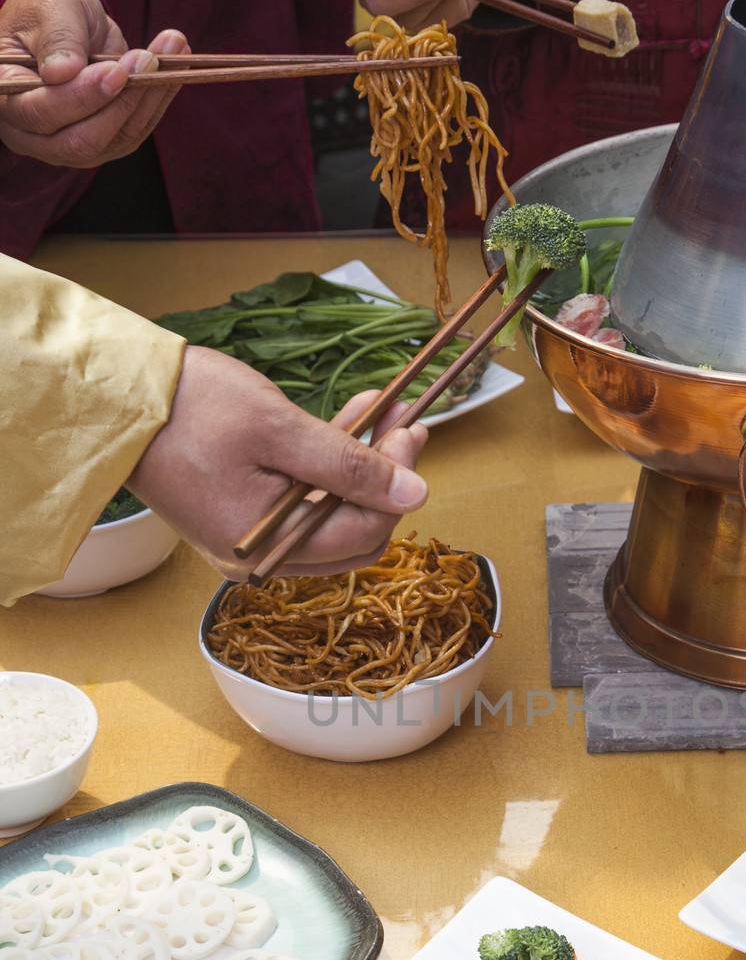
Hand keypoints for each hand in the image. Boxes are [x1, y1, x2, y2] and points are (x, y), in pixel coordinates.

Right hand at [0, 0, 188, 167]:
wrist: (65, 21)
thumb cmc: (47, 10)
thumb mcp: (50, 10)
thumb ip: (56, 39)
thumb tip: (62, 73)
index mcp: (7, 97)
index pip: (41, 113)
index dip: (81, 96)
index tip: (117, 69)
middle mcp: (34, 133)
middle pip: (81, 140)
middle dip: (121, 103)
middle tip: (150, 57)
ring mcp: (70, 145)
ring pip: (116, 139)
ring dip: (150, 97)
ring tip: (172, 48)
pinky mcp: (105, 142)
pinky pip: (136, 130)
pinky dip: (159, 99)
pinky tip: (177, 66)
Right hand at [129, 347, 430, 576]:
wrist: (116, 400)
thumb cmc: (190, 409)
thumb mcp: (280, 429)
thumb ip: (349, 466)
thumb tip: (415, 494)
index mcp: (268, 547)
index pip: (363, 532)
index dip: (397, 486)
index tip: (412, 430)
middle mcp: (259, 559)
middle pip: (352, 533)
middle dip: (386, 479)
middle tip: (404, 422)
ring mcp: (249, 541)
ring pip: (331, 516)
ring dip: (362, 468)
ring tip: (383, 412)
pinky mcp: (241, 517)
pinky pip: (303, 503)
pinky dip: (329, 467)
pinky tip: (350, 420)